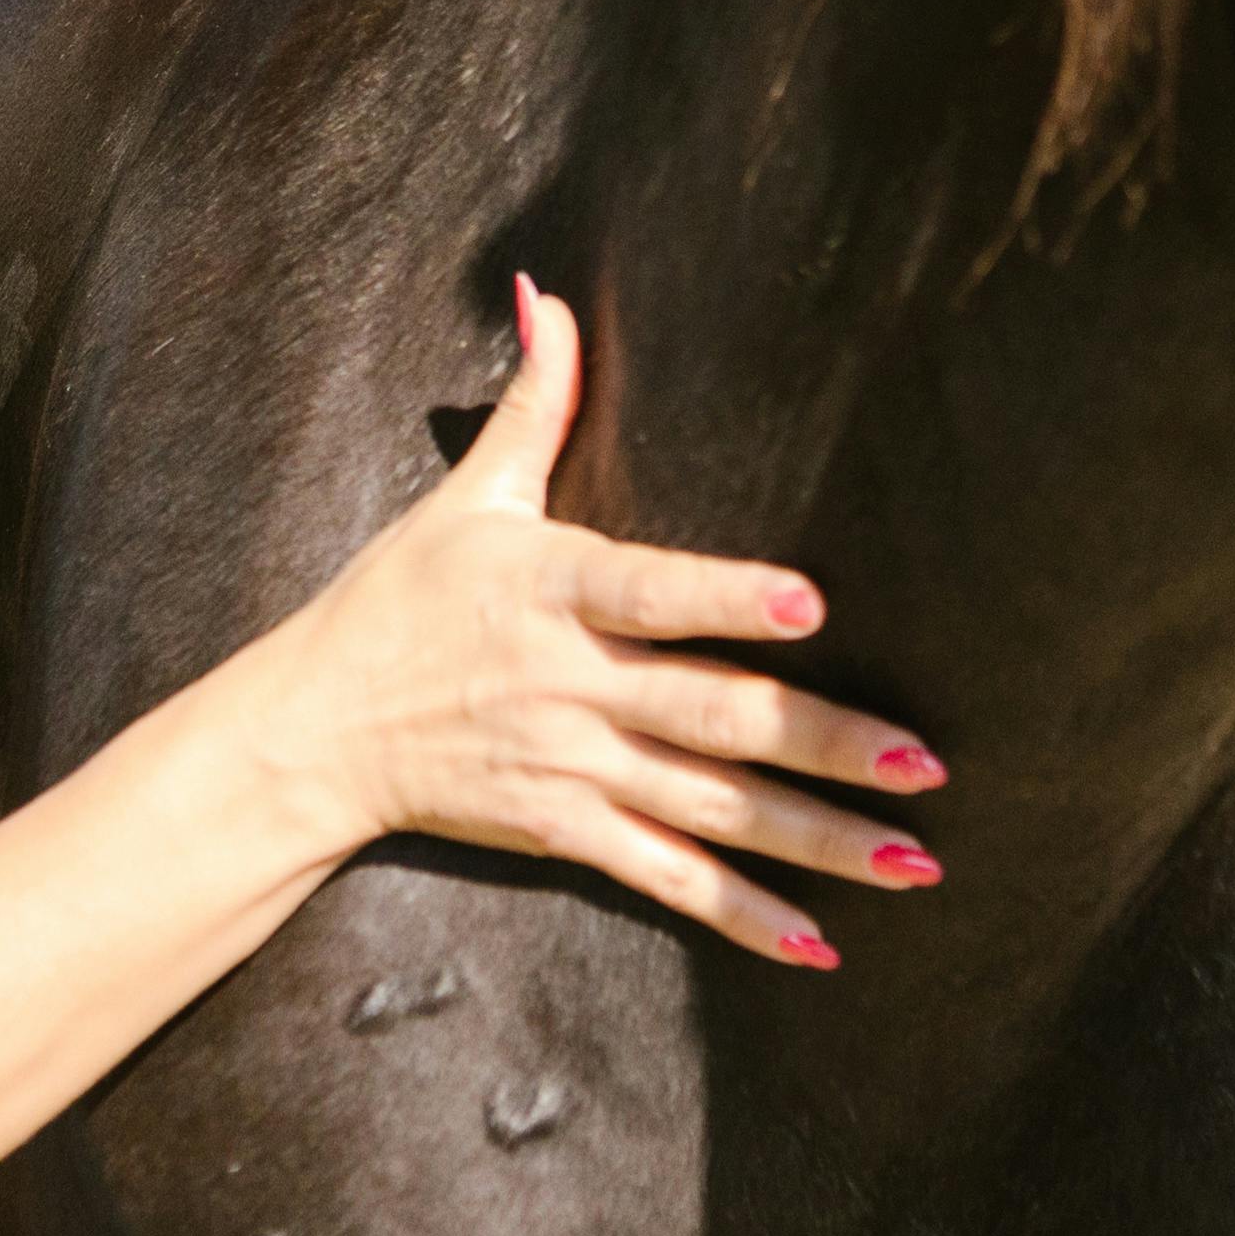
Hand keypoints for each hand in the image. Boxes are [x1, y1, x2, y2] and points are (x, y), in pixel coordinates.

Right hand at [218, 281, 937, 966]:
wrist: (313, 731)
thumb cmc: (398, 600)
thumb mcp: (466, 496)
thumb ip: (533, 402)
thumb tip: (545, 292)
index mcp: (552, 588)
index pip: (650, 590)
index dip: (726, 597)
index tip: (810, 602)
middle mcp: (570, 683)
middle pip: (710, 715)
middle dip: (820, 742)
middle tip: (921, 763)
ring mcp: (570, 767)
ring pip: (710, 808)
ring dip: (814, 838)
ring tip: (912, 861)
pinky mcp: (563, 831)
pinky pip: (665, 878)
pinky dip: (741, 915)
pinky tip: (821, 943)